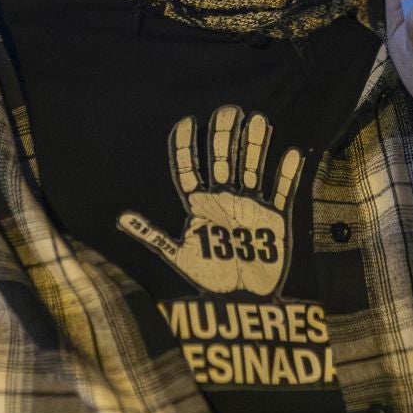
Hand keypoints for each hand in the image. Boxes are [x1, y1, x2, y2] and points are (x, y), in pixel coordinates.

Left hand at [117, 107, 300, 296]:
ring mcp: (249, 206)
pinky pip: (282, 192)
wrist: (241, 301)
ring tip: (258, 121)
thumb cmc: (209, 278)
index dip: (186, 146)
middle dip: (224, 137)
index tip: (186, 121)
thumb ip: (153, 235)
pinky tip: (291, 154)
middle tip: (228, 111)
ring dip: (255, 147)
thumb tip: (121, 219)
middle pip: (222, 161)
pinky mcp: (274, 219)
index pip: (189, 169)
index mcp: (199, 205)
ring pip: (251, 169)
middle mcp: (223, 199)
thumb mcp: (178, 255)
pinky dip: (287, 175)